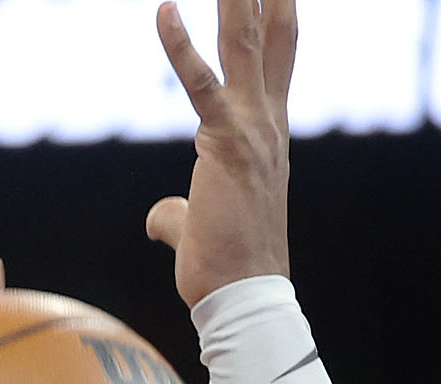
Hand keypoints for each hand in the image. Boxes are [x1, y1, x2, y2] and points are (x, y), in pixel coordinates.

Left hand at [143, 0, 294, 308]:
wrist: (243, 297)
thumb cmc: (225, 267)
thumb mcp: (201, 226)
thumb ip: (179, 213)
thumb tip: (161, 220)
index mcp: (268, 135)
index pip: (278, 58)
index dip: (278, 15)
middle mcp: (268, 124)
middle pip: (271, 38)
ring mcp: (252, 130)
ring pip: (243, 44)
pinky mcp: (224, 143)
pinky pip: (200, 84)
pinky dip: (179, 46)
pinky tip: (165, 9)